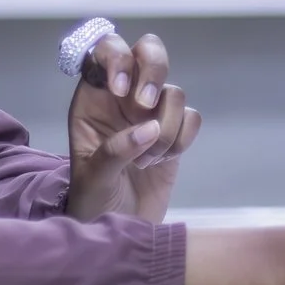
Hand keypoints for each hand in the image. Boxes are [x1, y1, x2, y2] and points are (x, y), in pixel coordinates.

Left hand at [65, 29, 202, 223]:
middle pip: (147, 52)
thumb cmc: (93, 203)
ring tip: (147, 160)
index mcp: (93, 99)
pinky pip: (191, 119)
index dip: (116, 57)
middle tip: (146, 105)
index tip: (120, 89)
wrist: (121, 232)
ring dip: (165, 128)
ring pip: (173, 92)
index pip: (104, 52)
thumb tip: (148, 130)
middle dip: (153, 70)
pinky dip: (183, 140)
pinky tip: (164, 161)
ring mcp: (152, 114)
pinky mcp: (176, 133)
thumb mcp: (93, 179)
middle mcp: (123, 98)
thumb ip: (115, 152)